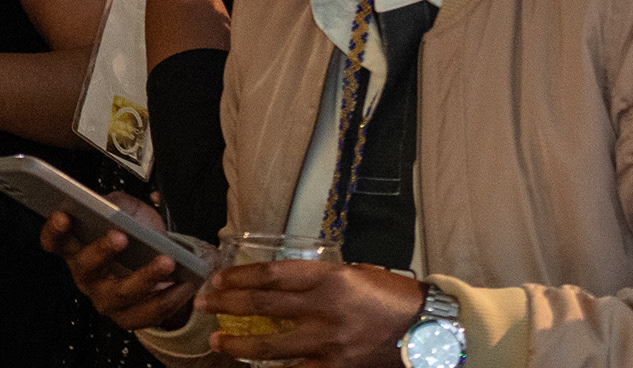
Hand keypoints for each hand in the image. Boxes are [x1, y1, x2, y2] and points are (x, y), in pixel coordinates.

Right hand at [41, 210, 192, 334]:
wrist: (157, 259)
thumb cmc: (134, 231)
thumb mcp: (125, 209)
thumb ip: (116, 204)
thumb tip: (111, 206)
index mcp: (76, 247)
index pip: (53, 241)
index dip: (54, 230)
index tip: (63, 215)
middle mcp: (85, 276)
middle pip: (86, 267)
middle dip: (102, 251)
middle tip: (121, 235)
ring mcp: (105, 300)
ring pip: (121, 293)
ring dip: (145, 277)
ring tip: (167, 261)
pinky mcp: (129, 318)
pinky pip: (148, 313)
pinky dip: (169, 298)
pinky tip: (183, 282)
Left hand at [198, 255, 426, 361]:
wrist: (429, 328)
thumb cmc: (391, 294)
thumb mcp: (353, 273)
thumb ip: (316, 279)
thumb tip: (277, 284)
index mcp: (329, 278)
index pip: (270, 275)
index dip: (239, 277)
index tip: (217, 279)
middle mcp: (325, 308)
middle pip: (262, 306)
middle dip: (227, 305)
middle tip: (203, 304)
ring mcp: (330, 342)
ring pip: (272, 346)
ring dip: (239, 344)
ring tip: (216, 342)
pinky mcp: (338, 367)